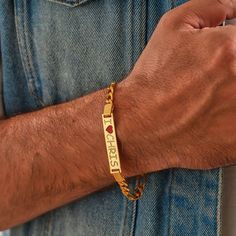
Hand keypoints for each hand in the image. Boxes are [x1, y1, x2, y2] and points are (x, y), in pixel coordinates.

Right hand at [117, 0, 235, 172]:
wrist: (139, 123)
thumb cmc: (152, 82)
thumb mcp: (171, 28)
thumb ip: (210, 7)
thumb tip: (232, 7)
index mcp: (230, 49)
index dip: (232, 52)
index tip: (224, 61)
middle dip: (230, 73)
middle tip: (212, 83)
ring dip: (229, 96)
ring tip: (208, 99)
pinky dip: (228, 118)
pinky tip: (212, 117)